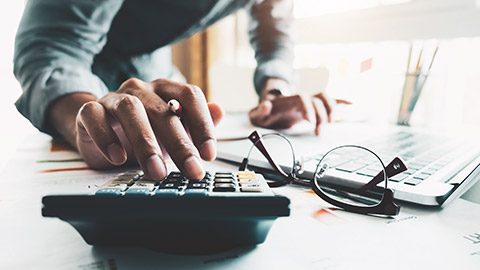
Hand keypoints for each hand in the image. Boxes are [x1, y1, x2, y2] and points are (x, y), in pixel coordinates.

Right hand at [49, 78, 223, 179]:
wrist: (100, 130)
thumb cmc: (142, 131)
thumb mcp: (172, 131)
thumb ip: (195, 123)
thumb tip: (219, 111)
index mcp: (166, 90)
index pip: (190, 96)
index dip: (202, 124)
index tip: (209, 154)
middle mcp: (142, 90)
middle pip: (163, 110)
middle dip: (180, 143)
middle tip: (191, 170)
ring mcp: (114, 98)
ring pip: (131, 110)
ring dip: (146, 142)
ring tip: (156, 171)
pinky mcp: (90, 111)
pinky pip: (95, 118)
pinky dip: (106, 138)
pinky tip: (117, 158)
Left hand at [249, 92, 349, 134]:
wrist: (268, 107)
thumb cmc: (264, 113)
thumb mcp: (257, 114)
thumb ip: (260, 110)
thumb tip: (266, 104)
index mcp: (289, 100)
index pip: (303, 98)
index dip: (308, 108)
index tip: (310, 121)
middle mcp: (302, 98)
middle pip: (317, 100)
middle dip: (321, 115)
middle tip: (319, 131)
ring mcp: (309, 101)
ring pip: (325, 98)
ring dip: (331, 110)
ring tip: (331, 123)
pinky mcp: (313, 106)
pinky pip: (329, 101)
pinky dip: (340, 101)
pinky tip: (351, 104)